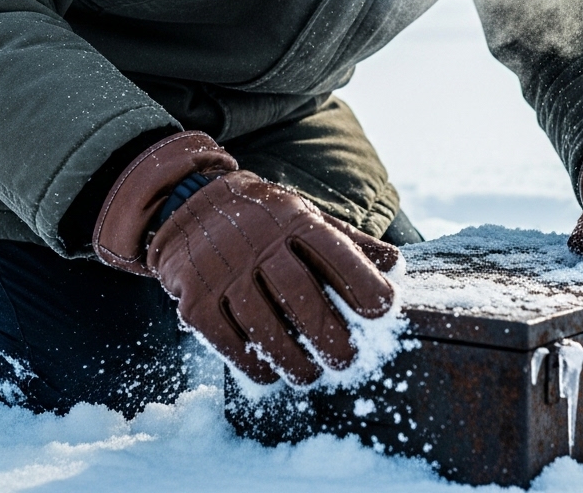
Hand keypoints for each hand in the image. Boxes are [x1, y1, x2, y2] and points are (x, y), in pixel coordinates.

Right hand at [91, 132, 399, 384]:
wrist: (186, 206)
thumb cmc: (261, 219)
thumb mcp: (304, 216)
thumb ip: (348, 243)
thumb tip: (396, 266)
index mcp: (292, 219)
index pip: (335, 252)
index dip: (363, 283)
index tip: (383, 311)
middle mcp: (256, 242)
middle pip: (299, 294)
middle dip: (328, 334)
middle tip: (347, 360)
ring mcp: (222, 272)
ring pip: (262, 325)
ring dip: (291, 359)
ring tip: (310, 375)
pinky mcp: (195, 300)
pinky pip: (226, 341)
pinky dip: (252, 364)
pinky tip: (270, 373)